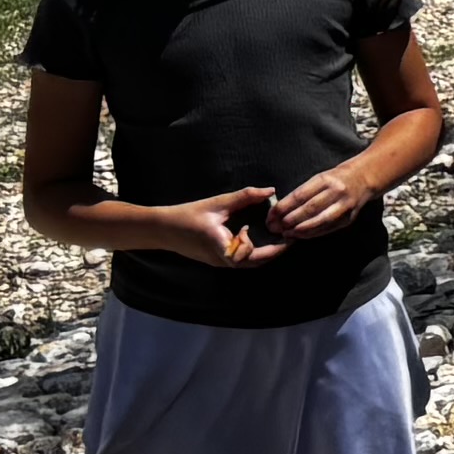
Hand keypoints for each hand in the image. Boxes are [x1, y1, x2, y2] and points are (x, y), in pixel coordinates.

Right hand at [148, 187, 279, 265]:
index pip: (252, 254)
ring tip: (280, 239)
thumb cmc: (188, 216)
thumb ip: (244, 197)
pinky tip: (260, 239)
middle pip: (255, 263)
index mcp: (223, 248)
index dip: (267, 245)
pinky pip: (240, 261)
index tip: (279, 230)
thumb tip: (270, 190)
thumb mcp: (217, 204)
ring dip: (265, 253)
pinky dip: (253, 253)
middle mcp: (222, 260)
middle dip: (274, 252)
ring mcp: (219, 263)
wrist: (162, 229)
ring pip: (248, 264)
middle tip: (291, 238)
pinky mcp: (216, 261)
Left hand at [259, 164, 378, 244]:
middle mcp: (336, 191)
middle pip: (309, 209)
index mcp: (325, 179)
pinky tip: (302, 235)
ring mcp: (344, 205)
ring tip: (287, 234)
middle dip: (289, 220)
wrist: (363, 179)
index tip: (271, 216)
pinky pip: (328, 228)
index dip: (283, 207)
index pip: (300, 195)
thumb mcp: (319, 179)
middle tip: (274, 228)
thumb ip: (302, 193)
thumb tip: (280, 211)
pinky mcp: (349, 218)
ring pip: (319, 220)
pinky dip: (313, 233)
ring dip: (301, 229)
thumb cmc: (334, 179)